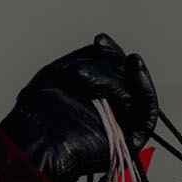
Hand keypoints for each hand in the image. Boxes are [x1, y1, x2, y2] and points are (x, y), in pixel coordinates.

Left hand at [0, 33, 157, 181]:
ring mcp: (123, 124)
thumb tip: (105, 41)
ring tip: (79, 77)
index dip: (110, 54)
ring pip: (132, 91)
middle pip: (124, 78)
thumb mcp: (59, 73)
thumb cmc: (38, 111)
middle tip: (76, 72)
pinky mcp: (133, 138)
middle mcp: (112, 110)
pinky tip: (134, 67)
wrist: (33, 141)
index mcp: (96, 98)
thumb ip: (86, 58)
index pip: (114, 70)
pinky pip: (148, 111)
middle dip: (103, 68)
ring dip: (110, 78)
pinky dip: (145, 87)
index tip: (100, 40)